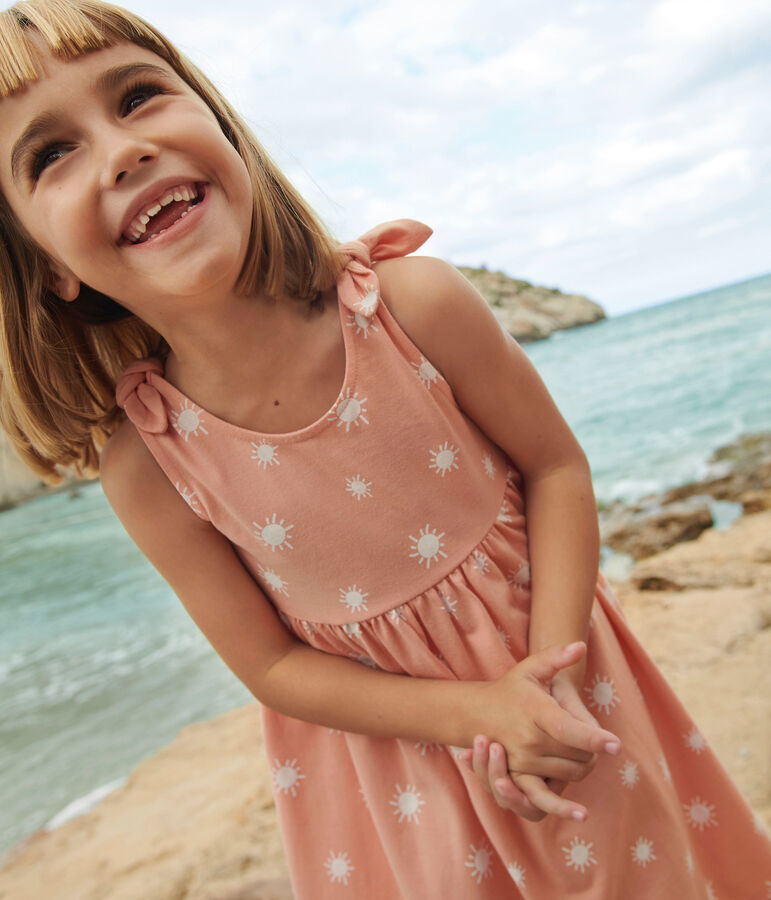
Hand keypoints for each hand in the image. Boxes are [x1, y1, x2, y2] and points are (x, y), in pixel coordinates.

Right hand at [460, 642, 620, 818]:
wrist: (480, 713)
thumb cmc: (514, 688)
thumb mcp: (531, 668)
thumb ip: (555, 657)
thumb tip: (580, 646)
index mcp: (535, 711)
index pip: (568, 729)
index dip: (594, 738)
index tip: (616, 744)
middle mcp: (528, 739)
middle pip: (577, 754)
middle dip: (594, 749)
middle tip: (599, 739)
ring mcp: (522, 760)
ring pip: (570, 772)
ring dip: (585, 765)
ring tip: (584, 749)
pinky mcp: (518, 776)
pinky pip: (546, 795)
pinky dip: (565, 802)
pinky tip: (581, 812)